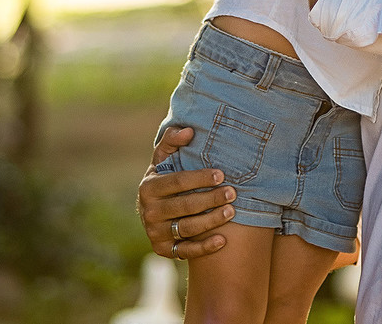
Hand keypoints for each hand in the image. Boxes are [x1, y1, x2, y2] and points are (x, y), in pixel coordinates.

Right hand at [137, 126, 235, 259]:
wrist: (153, 211)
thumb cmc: (165, 178)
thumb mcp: (162, 159)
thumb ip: (171, 141)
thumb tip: (189, 130)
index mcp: (148, 187)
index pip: (177, 182)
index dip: (200, 178)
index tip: (221, 174)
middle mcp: (148, 212)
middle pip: (184, 206)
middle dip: (210, 199)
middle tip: (233, 193)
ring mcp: (154, 232)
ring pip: (187, 228)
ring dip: (211, 221)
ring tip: (231, 211)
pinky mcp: (162, 250)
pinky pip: (185, 251)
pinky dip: (204, 248)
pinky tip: (223, 240)